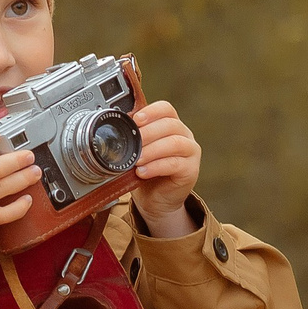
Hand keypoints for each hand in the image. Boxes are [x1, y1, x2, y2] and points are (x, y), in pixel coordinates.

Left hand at [130, 99, 200, 235]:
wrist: (155, 200)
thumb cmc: (146, 172)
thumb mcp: (136, 151)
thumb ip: (133, 138)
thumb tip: (116, 127)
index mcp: (171, 125)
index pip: (166, 109)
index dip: (151, 111)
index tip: (136, 119)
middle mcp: (184, 135)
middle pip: (170, 124)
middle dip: (149, 132)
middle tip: (133, 142)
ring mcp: (190, 152)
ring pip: (175, 143)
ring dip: (152, 150)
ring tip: (137, 160)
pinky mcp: (191, 170)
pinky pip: (175, 164)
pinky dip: (156, 167)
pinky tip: (143, 172)